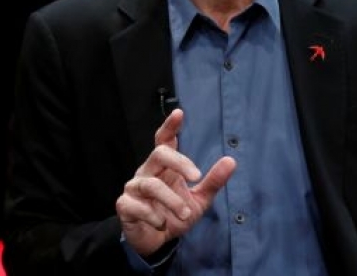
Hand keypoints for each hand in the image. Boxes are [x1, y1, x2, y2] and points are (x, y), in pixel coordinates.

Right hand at [115, 108, 235, 255]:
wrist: (157, 242)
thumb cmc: (176, 215)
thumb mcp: (199, 200)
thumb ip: (212, 181)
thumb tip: (232, 161)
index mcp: (165, 167)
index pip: (164, 141)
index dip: (170, 126)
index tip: (179, 113)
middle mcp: (148, 172)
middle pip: (159, 154)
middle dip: (179, 162)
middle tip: (196, 177)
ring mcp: (134, 188)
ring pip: (150, 185)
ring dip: (171, 200)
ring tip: (185, 214)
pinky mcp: (125, 206)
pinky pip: (134, 205)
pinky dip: (152, 215)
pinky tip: (161, 223)